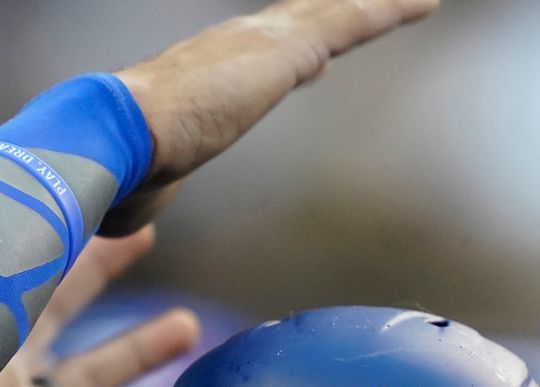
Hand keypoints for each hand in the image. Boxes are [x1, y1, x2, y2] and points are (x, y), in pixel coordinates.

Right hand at [104, 0, 440, 233]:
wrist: (113, 135)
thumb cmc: (116, 170)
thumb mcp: (143, 186)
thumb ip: (150, 190)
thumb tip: (128, 213)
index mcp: (202, 76)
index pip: (259, 62)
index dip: (291, 57)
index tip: (313, 62)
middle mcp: (233, 45)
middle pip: (303, 24)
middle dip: (336, 15)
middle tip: (380, 8)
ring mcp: (260, 41)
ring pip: (334, 14)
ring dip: (376, 6)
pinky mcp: (287, 50)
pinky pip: (352, 20)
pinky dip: (389, 8)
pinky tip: (425, 2)